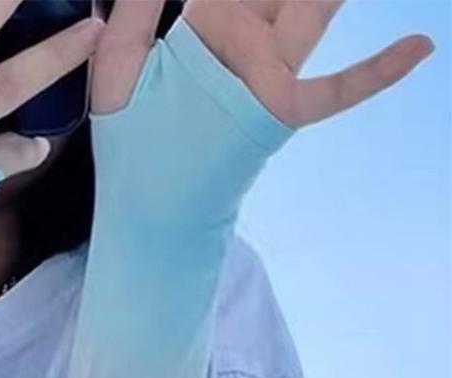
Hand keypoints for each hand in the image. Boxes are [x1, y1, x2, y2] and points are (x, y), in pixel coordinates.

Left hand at [91, 0, 432, 126]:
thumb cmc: (128, 137)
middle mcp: (247, 38)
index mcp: (212, 20)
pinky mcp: (278, 113)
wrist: (143, 199)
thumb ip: (137, 8)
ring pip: (316, 11)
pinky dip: (375, 74)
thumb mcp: (118, 64)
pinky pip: (333, 91)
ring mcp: (268, 73)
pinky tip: (420, 47)